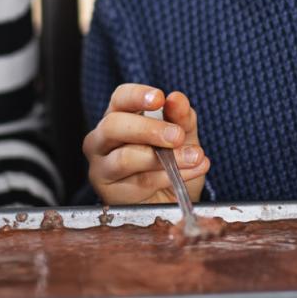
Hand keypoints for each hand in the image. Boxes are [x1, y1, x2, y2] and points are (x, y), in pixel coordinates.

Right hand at [83, 85, 208, 204]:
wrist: (171, 202)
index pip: (120, 98)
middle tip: (178, 135)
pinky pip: (140, 182)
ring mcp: (101, 167)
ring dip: (166, 158)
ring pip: (126, 158)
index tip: (160, 98)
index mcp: (118, 116)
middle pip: (114, 125)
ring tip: (194, 157)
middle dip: (149, 129)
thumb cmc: (170, 163)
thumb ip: (181, 117)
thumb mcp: (183, 136)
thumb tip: (177, 99)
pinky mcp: (109, 192)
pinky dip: (169, 176)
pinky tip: (191, 171)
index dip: (138, 96)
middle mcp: (102, 139)